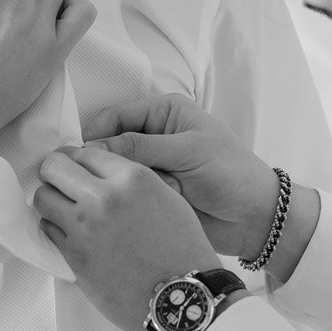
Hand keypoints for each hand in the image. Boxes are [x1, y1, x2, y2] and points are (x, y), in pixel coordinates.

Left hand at [34, 144, 219, 330]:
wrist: (180, 297)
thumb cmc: (181, 250)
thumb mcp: (168, 198)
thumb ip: (131, 179)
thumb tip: (99, 172)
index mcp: (132, 178)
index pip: (85, 151)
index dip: (78, 160)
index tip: (76, 168)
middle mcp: (105, 197)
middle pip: (55, 167)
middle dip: (56, 173)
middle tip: (62, 184)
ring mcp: (85, 226)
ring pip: (43, 197)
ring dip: (51, 201)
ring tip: (65, 210)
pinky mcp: (74, 254)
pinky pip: (47, 228)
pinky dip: (55, 228)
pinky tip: (72, 234)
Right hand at [84, 94, 279, 258]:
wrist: (255, 217)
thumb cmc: (231, 173)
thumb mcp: (187, 151)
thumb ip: (140, 147)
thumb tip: (91, 148)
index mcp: (163, 113)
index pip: (115, 116)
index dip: (94, 134)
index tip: (76, 155)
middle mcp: (153, 136)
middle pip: (109, 144)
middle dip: (99, 162)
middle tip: (86, 180)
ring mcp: (151, 167)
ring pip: (114, 173)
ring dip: (114, 184)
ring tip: (110, 198)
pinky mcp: (150, 194)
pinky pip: (125, 195)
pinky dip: (123, 202)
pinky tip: (118, 211)